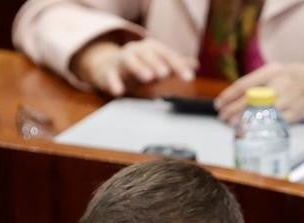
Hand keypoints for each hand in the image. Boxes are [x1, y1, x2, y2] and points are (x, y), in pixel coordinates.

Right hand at [72, 38, 196, 96]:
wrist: (110, 65)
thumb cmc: (142, 65)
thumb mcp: (160, 63)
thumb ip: (176, 64)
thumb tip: (195, 65)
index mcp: (152, 48)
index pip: (167, 54)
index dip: (178, 65)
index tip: (189, 77)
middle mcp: (136, 51)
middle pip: (147, 54)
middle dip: (156, 62)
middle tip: (165, 73)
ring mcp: (121, 60)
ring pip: (128, 61)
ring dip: (139, 67)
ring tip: (148, 77)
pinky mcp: (108, 72)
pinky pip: (110, 75)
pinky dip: (114, 82)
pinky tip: (118, 91)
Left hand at [214, 63, 303, 123]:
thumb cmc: (302, 78)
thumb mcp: (281, 71)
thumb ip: (263, 81)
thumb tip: (241, 96)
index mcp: (273, 70)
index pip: (245, 84)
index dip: (229, 95)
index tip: (218, 104)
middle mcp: (281, 83)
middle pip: (250, 100)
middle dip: (233, 111)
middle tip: (222, 118)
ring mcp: (290, 99)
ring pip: (262, 113)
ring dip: (246, 121)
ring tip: (234, 126)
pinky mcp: (298, 113)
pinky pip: (276, 122)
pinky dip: (264, 127)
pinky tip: (255, 129)